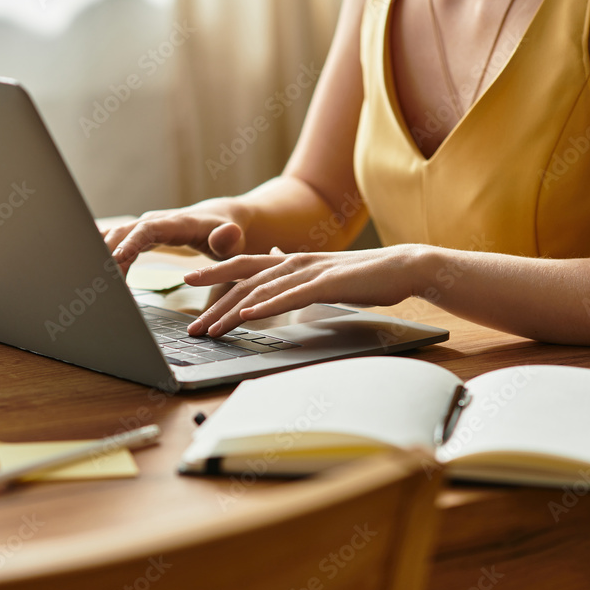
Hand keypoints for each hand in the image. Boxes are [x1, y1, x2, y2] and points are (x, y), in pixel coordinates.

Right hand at [101, 201, 246, 274]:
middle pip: (124, 233)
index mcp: (176, 223)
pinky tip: (84, 261)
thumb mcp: (232, 238)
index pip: (147, 230)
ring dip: (102, 254)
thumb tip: (226, 233)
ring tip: (91, 279)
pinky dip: (101, 248)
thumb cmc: (227, 231)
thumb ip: (227, 239)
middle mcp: (156, 222)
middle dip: (107, 252)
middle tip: (97, 279)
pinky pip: (117, 239)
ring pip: (117, 237)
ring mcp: (146, 226)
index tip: (114, 259)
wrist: (221, 218)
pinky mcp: (140, 234)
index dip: (130, 243)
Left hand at [183, 245, 424, 336]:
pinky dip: (266, 306)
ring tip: (211, 330)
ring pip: (260, 291)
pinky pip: (289, 296)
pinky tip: (248, 315)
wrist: (401, 267)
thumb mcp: (321, 273)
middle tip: (192, 326)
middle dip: (213, 303)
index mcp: (290, 260)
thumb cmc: (362, 276)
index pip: (243, 264)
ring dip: (232, 312)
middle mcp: (293, 261)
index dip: (213, 271)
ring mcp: (308, 271)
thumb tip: (276, 265)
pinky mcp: (325, 283)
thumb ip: (296, 273)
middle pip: (242, 280)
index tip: (188, 281)